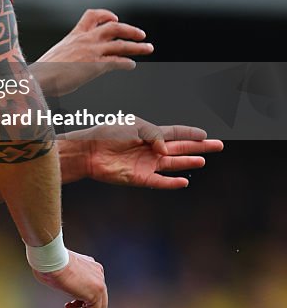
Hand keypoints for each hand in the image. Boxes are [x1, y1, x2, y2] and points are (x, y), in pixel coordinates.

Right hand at [33, 250, 107, 307]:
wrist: (52, 258)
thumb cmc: (50, 261)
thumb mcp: (60, 268)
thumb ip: (67, 277)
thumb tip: (61, 285)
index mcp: (89, 265)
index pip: (91, 286)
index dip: (79, 296)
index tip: (68, 300)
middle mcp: (97, 273)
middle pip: (98, 297)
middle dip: (82, 305)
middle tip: (68, 306)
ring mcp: (99, 283)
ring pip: (99, 307)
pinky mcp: (96, 293)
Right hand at [34, 9, 153, 96]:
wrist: (39, 78)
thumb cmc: (44, 70)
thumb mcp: (57, 53)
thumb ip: (69, 52)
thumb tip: (70, 59)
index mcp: (74, 35)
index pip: (92, 16)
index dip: (106, 15)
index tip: (114, 18)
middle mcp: (85, 40)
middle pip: (113, 27)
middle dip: (130, 29)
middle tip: (141, 34)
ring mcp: (91, 52)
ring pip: (120, 45)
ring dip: (137, 46)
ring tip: (148, 48)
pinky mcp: (95, 66)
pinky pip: (117, 62)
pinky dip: (127, 63)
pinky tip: (131, 65)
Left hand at [77, 121, 223, 188]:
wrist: (89, 150)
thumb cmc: (108, 134)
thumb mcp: (133, 125)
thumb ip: (154, 134)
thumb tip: (166, 149)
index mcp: (148, 133)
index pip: (174, 132)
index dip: (189, 133)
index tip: (205, 133)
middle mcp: (150, 149)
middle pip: (180, 148)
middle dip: (199, 147)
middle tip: (218, 145)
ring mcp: (146, 164)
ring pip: (173, 164)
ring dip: (188, 162)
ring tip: (202, 160)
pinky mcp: (140, 177)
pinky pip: (160, 181)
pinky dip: (172, 182)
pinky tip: (184, 181)